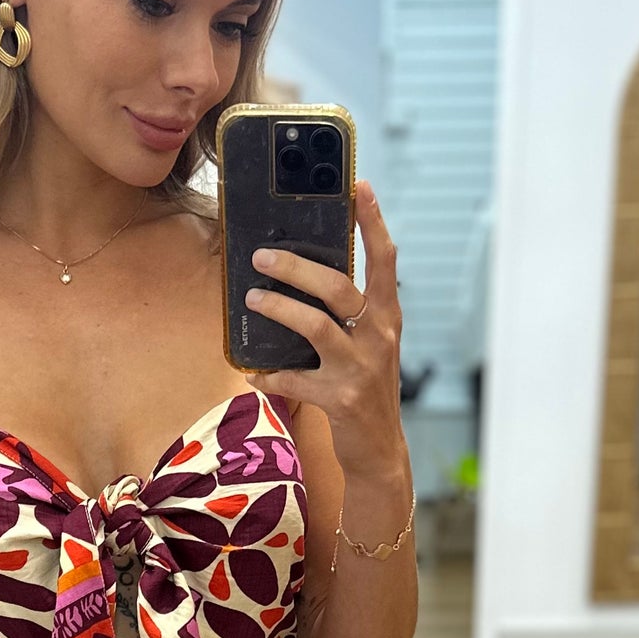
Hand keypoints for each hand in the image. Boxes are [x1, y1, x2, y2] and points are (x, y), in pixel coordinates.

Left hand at [245, 180, 407, 483]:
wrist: (380, 451)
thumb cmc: (367, 388)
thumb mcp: (369, 345)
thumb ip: (350, 313)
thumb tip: (303, 273)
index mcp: (387, 317)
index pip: (385, 260)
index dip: (372, 222)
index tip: (358, 185)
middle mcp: (379, 337)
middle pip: (338, 287)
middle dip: (297, 267)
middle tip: (262, 255)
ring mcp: (361, 369)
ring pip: (316, 325)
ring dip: (279, 309)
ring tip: (251, 300)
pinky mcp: (341, 399)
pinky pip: (294, 378)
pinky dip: (269, 374)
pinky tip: (251, 371)